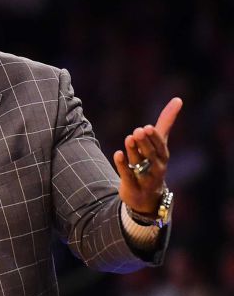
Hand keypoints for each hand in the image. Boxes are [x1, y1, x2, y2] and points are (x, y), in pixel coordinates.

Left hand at [113, 97, 181, 214]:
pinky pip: (128, 176)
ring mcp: (145, 179)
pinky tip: (117, 154)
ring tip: (128, 138)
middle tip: (138, 131)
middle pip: (151, 155)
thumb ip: (166, 122)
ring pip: (139, 164)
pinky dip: (123, 166)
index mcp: (162, 156)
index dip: (154, 138)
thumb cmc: (153, 162)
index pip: (160, 146)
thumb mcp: (159, 143)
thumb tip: (178, 99)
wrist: (147, 196)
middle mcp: (156, 167)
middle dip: (145, 143)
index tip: (148, 127)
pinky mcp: (132, 187)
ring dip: (133, 151)